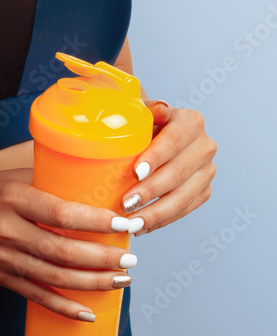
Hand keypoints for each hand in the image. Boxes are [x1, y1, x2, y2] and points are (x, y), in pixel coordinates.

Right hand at [0, 167, 141, 321]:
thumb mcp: (9, 177)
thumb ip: (45, 181)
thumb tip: (92, 179)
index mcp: (13, 198)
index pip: (61, 213)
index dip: (95, 221)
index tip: (123, 221)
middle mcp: (8, 231)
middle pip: (63, 251)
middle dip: (102, 257)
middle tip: (130, 257)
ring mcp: (4, 258)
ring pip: (55, 277)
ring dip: (92, 282)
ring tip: (121, 279)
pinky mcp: (2, 277)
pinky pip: (37, 296)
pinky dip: (64, 308)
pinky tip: (88, 313)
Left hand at [122, 100, 216, 234]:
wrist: (158, 133)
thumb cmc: (144, 121)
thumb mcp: (143, 109)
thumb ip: (147, 108)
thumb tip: (158, 110)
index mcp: (191, 121)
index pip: (172, 141)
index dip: (154, 158)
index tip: (135, 173)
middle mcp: (205, 146)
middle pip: (177, 173)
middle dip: (150, 191)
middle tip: (126, 205)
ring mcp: (208, 171)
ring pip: (183, 197)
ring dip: (155, 213)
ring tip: (132, 224)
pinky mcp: (205, 191)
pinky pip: (184, 210)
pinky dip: (162, 220)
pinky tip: (142, 226)